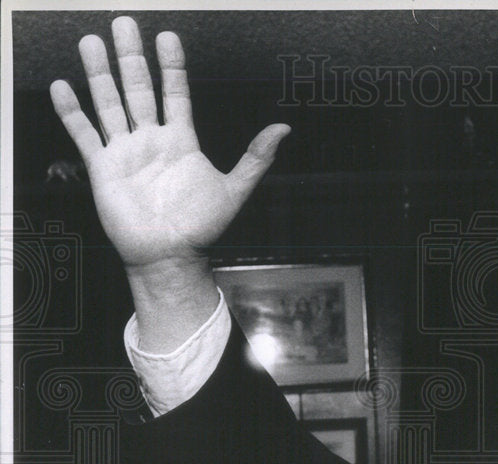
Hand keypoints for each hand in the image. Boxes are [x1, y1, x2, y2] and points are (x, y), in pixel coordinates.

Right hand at [50, 16, 289, 349]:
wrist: (171, 255)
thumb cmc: (201, 227)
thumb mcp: (235, 189)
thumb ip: (256, 158)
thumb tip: (283, 128)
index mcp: (181, 141)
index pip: (175, 93)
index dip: (172, 66)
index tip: (168, 37)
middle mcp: (151, 140)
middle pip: (138, 89)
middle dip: (131, 56)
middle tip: (124, 22)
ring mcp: (125, 152)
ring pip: (109, 103)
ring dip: (100, 73)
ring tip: (92, 40)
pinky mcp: (103, 168)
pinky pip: (84, 134)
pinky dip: (72, 111)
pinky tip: (63, 86)